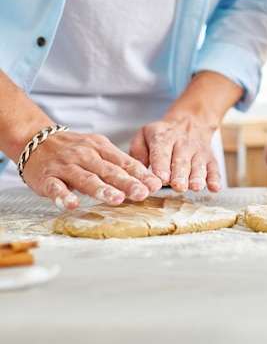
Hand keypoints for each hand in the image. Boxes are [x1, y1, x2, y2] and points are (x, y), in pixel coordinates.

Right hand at [22, 131, 161, 209]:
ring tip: (116, 199)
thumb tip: (147, 181)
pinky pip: (55, 187)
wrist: (35, 139)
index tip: (155, 184)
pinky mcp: (46, 177)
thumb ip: (119, 164)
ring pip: (85, 178)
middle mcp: (84, 155)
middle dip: (126, 183)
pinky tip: (72, 204)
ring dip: (101, 189)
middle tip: (141, 194)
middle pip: (108, 170)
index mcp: (100, 147)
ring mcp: (65, 166)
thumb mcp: (99, 150)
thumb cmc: (74, 150)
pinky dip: (63, 196)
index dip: (140, 174)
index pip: (124, 162)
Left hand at [130, 116, 221, 192]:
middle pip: (181, 161)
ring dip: (197, 177)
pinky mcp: (210, 159)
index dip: (162, 166)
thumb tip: (136, 171)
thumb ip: (137, 151)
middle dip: (180, 175)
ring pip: (199, 166)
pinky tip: (215, 188)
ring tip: (195, 186)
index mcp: (163, 138)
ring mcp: (198, 152)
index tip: (161, 178)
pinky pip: (214, 169)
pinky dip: (215, 179)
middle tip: (178, 186)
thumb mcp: (145, 135)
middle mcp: (183, 144)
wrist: (189, 123)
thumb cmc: (163, 135)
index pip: (162, 152)